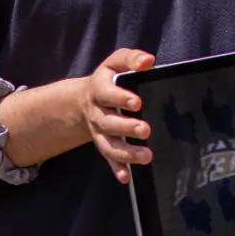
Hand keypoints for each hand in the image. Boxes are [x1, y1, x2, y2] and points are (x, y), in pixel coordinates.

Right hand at [80, 48, 154, 182]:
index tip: (136, 102)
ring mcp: (100, 132)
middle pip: (108, 123)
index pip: (107, 94)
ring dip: (126, 153)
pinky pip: (108, 159)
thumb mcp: (116, 63)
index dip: (120, 98)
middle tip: (145, 129)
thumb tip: (149, 61)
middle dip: (126, 128)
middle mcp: (97, 114)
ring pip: (109, 145)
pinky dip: (116, 168)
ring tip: (146, 156)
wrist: (85, 100)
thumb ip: (131, 59)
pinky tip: (127, 177)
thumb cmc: (109, 79)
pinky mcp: (104, 144)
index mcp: (99, 90)